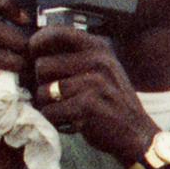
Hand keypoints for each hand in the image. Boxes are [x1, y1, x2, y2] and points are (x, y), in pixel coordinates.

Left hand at [26, 26, 158, 162]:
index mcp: (99, 48)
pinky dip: (55, 122)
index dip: (37, 43)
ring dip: (47, 106)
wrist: (138, 135)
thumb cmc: (112, 103)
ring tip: (64, 111)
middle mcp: (98, 61)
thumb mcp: (102, 70)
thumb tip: (31, 51)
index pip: (56, 33)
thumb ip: (76, 57)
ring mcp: (93, 83)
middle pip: (42, 66)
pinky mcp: (87, 105)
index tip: (34, 55)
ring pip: (43, 91)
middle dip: (41, 84)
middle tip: (55, 97)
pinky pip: (50, 112)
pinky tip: (70, 123)